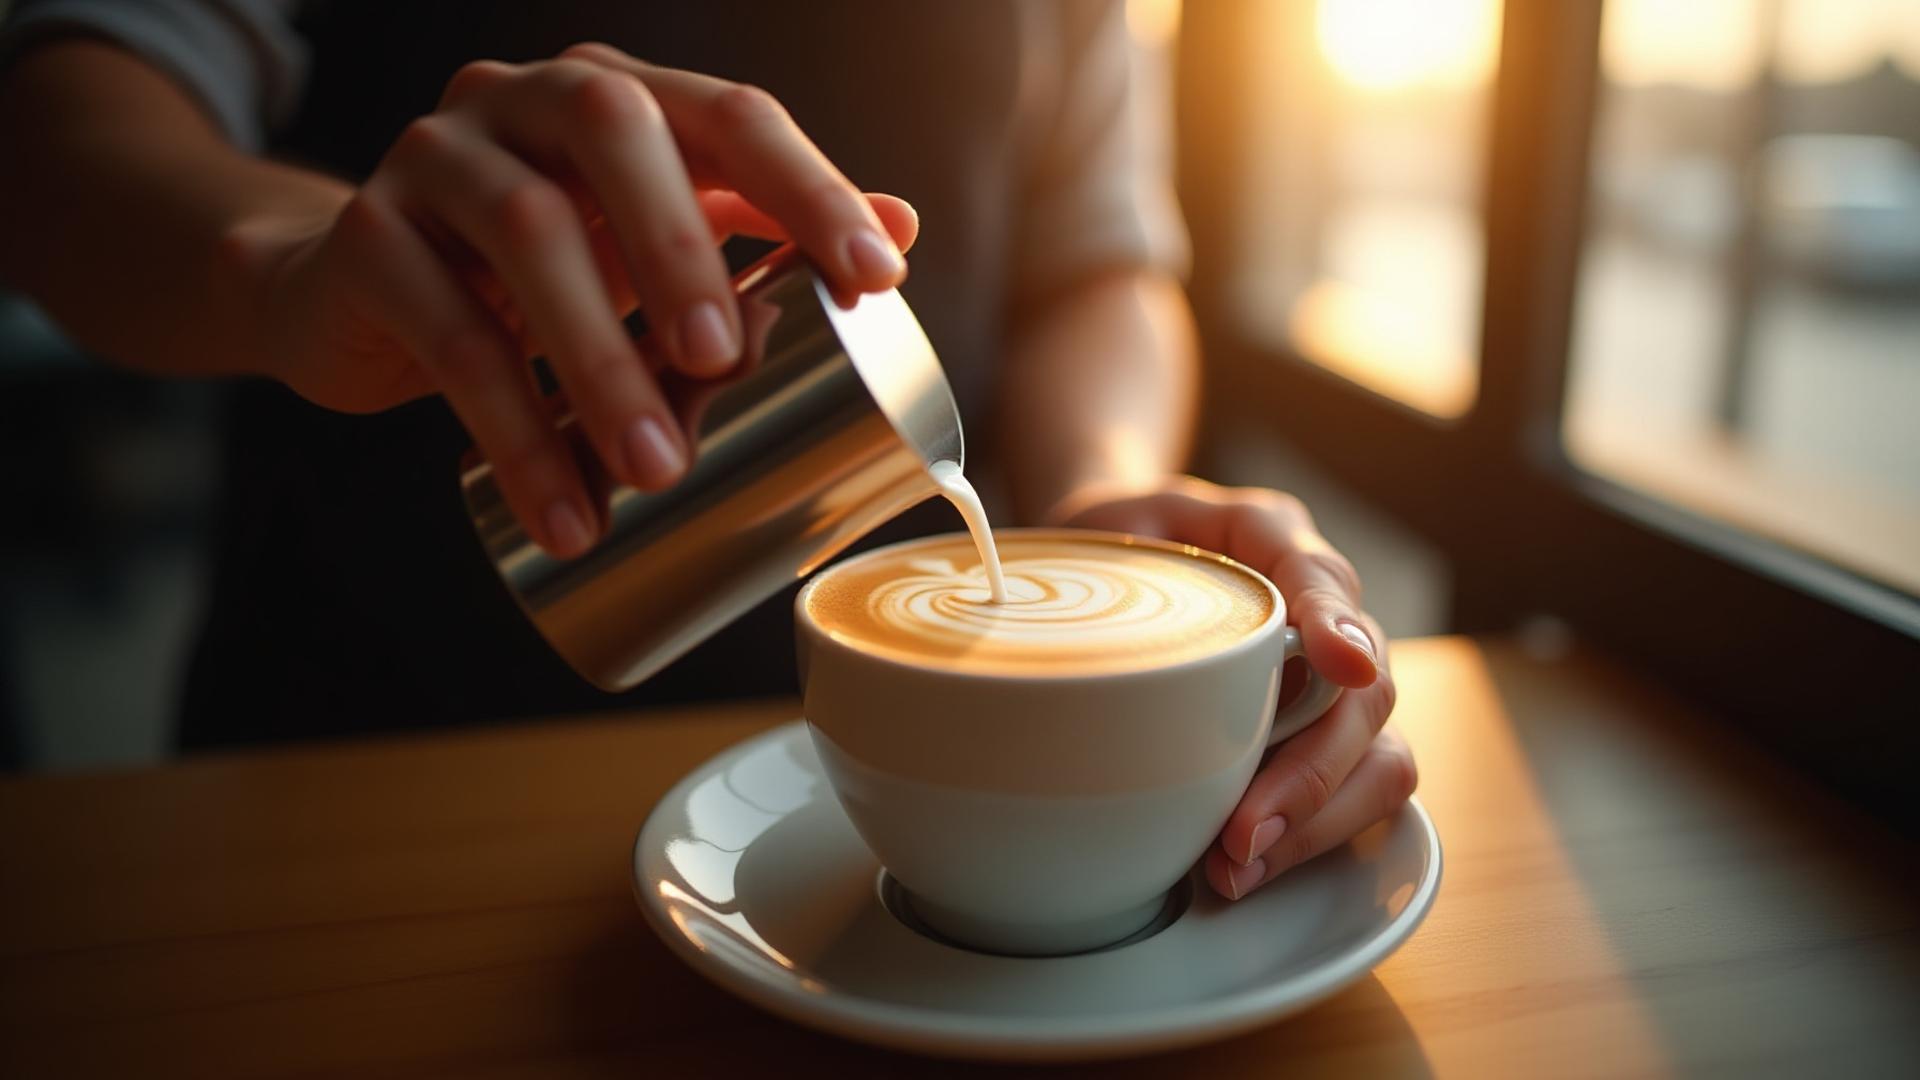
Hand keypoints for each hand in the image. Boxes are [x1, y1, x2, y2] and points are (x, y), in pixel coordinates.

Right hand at [223, 43, 918, 556]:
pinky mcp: (369, 239)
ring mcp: (436, 157)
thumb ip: (762, 226)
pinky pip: (446, 334)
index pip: (727, 114)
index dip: (805, 186)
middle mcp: (524, 98)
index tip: (875, 274)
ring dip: (599, 361)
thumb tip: (903, 226)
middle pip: (614, 135)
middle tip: (722, 359)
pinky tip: (562, 510)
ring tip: (652, 468)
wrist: (358, 292)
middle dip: (681, 246)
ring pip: (525, 233)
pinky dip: (513, 431)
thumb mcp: (651, 240)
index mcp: (617, 96)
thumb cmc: (538, 267)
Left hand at [1050, 476, 1415, 899]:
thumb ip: (1116, 567)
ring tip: (1237, 869)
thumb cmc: (1116, 540)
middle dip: (1315, 772)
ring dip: (1318, 821)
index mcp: (1271, 540)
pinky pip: (1351, 795)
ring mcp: (1333, 682)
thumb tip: (1106, 650)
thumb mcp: (1107, 528)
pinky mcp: (1320, 739)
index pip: (1323, 575)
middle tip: (1244, 832)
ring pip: (1379, 756)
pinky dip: (1305, 840)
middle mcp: (1323, 611)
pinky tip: (1243, 872)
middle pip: (1367, 693)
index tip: (1342, 664)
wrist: (1112, 558)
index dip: (1335, 623)